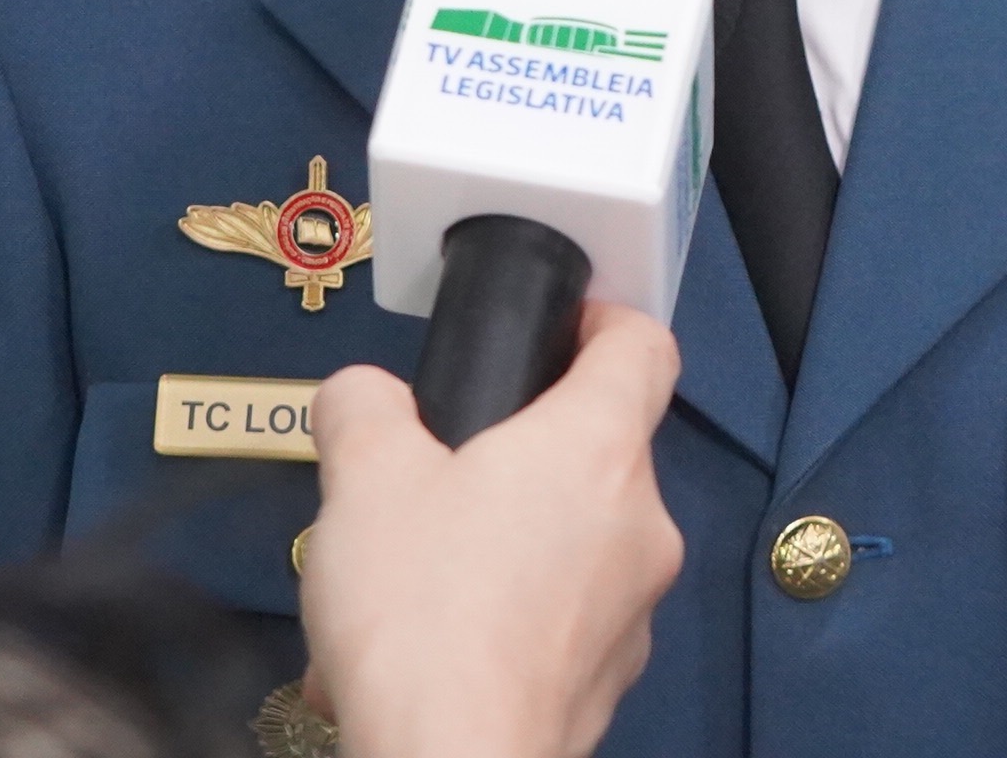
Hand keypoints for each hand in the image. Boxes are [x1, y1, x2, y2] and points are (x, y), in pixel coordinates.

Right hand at [299, 302, 684, 757]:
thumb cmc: (423, 614)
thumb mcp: (363, 478)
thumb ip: (364, 408)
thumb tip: (365, 397)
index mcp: (597, 448)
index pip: (643, 345)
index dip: (603, 320)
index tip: (562, 326)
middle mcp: (640, 525)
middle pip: (595, 454)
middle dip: (515, 461)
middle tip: (437, 479)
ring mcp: (633, 613)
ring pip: (570, 548)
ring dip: (498, 551)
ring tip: (408, 587)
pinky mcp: (609, 686)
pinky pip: (556, 626)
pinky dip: (500, 625)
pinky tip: (422, 652)